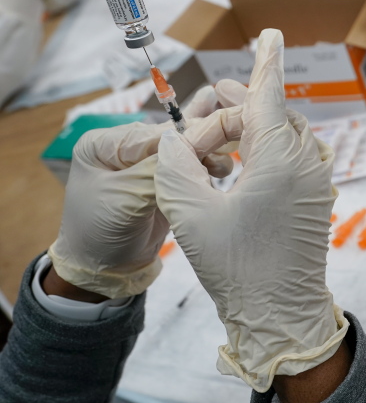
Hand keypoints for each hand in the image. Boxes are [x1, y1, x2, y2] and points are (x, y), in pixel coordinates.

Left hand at [47, 86, 241, 298]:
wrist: (105, 270)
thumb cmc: (101, 232)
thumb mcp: (126, 198)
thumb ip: (154, 169)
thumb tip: (187, 143)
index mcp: (103, 144)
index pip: (151, 133)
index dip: (183, 138)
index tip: (214, 142)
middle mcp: (124, 147)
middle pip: (169, 138)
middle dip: (198, 144)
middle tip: (226, 152)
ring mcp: (144, 163)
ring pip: (182, 149)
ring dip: (205, 154)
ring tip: (224, 166)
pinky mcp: (162, 179)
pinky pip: (186, 165)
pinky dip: (203, 165)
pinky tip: (221, 168)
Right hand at [156, 29, 346, 392]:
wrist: (282, 315)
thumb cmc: (237, 268)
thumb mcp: (189, 212)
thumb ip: (176, 164)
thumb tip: (174, 141)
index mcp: (280, 157)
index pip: (268, 94)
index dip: (266, 61)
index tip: (273, 32)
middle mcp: (306, 162)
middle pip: (271, 113)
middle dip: (238, 105)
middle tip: (206, 110)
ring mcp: (316, 181)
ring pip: (285, 134)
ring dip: (253, 127)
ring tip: (219, 135)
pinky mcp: (316, 199)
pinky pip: (294, 157)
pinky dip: (267, 149)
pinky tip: (243, 163)